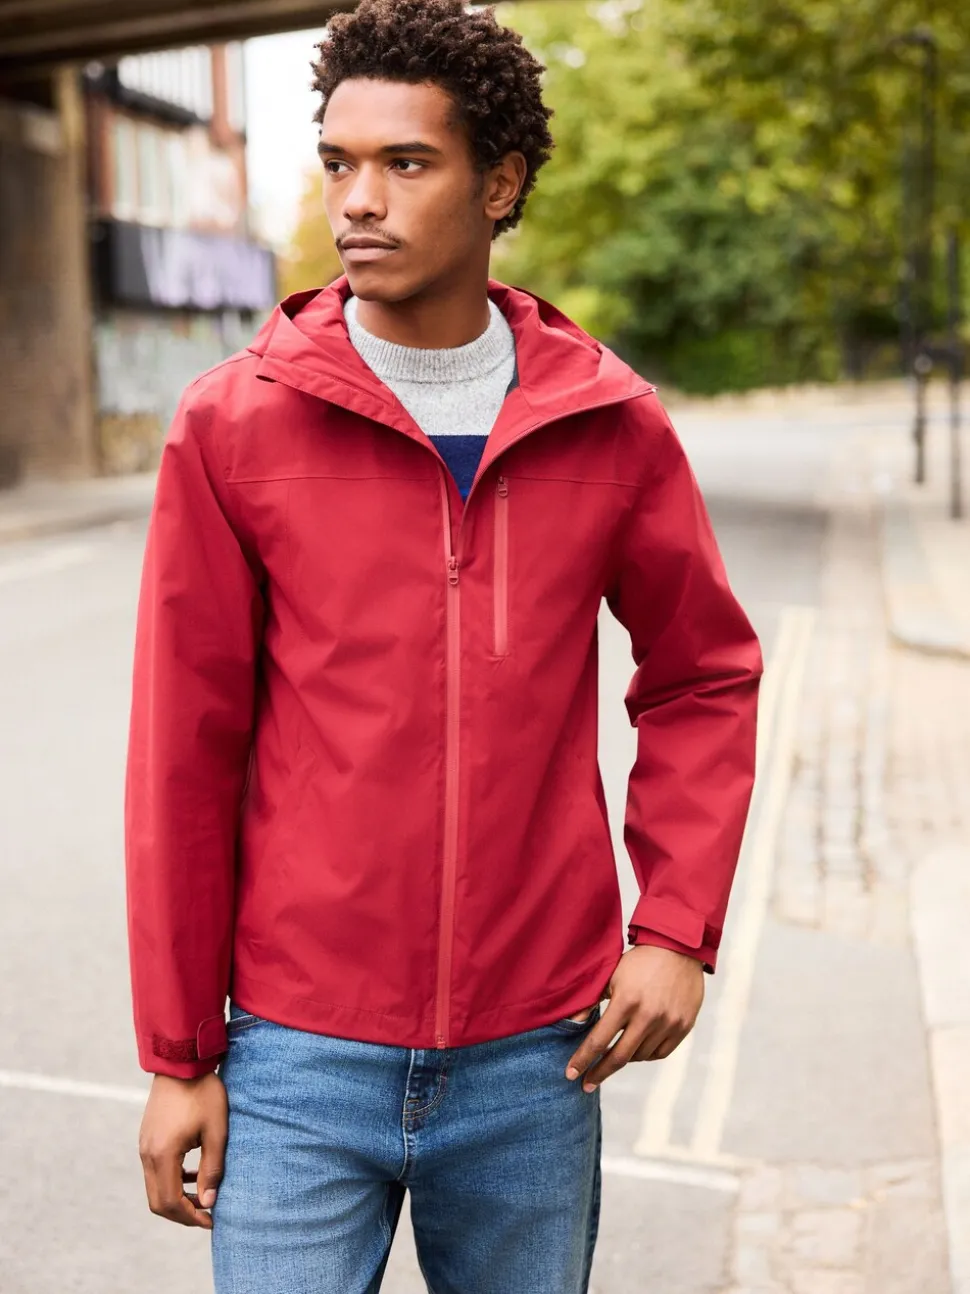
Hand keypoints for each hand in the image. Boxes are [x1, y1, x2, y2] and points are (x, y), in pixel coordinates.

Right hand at [139, 1071, 227, 1228]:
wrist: (181, 1061)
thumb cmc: (203, 1092)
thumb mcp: (216, 1130)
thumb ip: (212, 1169)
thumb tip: (209, 1203)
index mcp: (163, 1154)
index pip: (170, 1202)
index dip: (191, 1217)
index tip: (212, 1220)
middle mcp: (147, 1154)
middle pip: (158, 1201)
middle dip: (182, 1214)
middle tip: (207, 1215)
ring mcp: (144, 1145)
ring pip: (155, 1187)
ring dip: (177, 1198)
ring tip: (203, 1197)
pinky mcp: (147, 1138)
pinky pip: (155, 1170)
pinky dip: (172, 1181)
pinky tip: (193, 1175)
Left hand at [565, 945, 704, 1092]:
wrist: (677, 949)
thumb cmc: (638, 963)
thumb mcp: (611, 976)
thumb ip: (591, 1001)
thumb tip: (572, 1023)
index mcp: (626, 1001)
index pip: (598, 1040)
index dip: (583, 1060)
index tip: (571, 1074)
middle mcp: (648, 1015)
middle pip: (619, 1056)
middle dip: (599, 1073)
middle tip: (586, 1084)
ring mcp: (668, 1023)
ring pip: (640, 1056)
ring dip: (624, 1058)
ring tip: (614, 1053)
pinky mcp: (683, 1026)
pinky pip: (660, 1053)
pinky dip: (645, 1054)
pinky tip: (636, 1049)